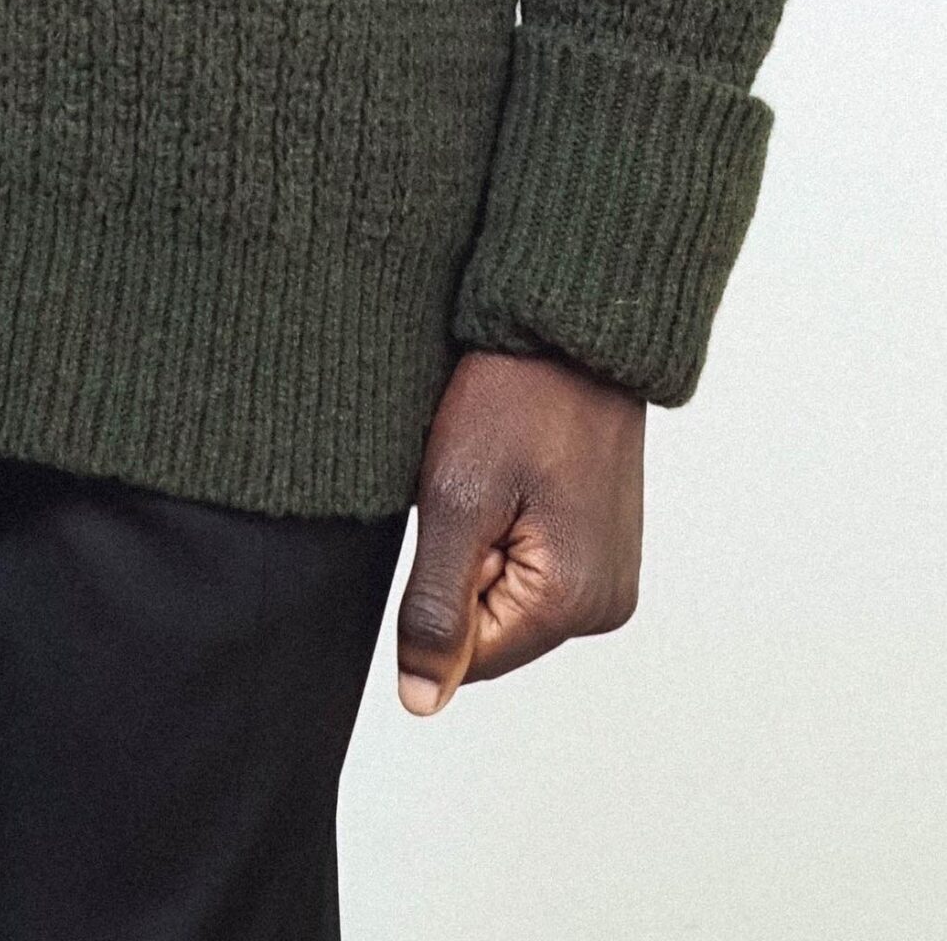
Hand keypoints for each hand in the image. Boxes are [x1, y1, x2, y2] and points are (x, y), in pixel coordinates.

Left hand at [396, 349, 643, 713]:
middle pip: (490, 628)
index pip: (468, 658)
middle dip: (463, 565)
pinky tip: (517, 477)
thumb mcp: (455, 501)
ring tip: (501, 477)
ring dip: (484, 544)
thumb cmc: (517, 397)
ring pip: (506, 596)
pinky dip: (507, 527)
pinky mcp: (602, 548)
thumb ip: (436, 610)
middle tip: (479, 489)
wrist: (567, 331)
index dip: (437, 590)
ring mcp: (609, 577)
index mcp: (574, 604)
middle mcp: (605, 605)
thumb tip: (421, 700)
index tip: (458, 518)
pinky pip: (531, 565)